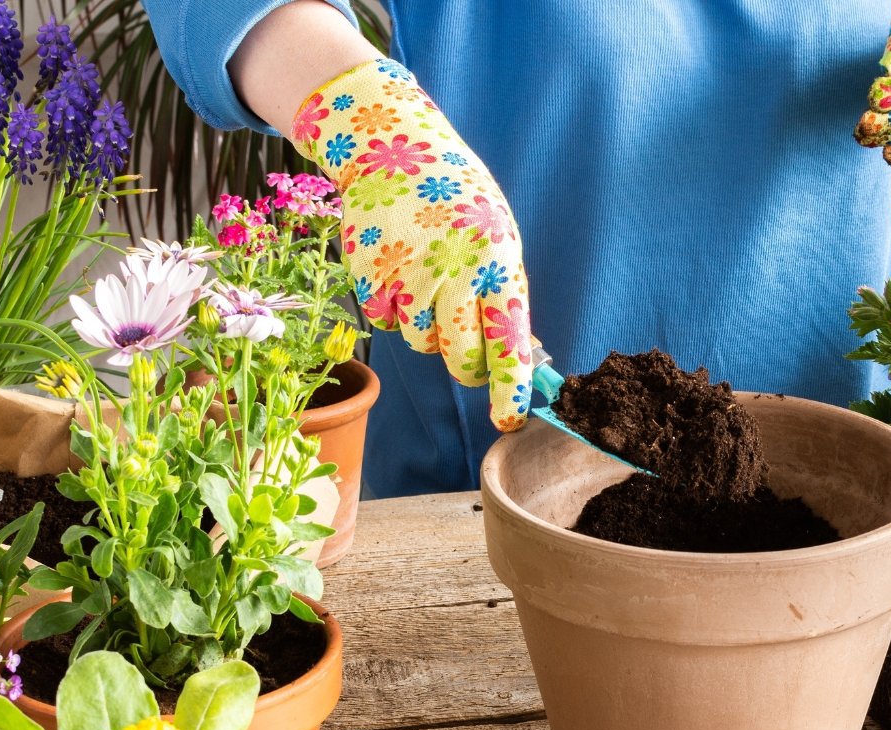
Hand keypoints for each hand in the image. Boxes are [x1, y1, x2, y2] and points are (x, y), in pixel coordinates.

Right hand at [290, 59, 532, 431]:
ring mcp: (409, 277)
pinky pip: (388, 324)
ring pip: (422, 343)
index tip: (510, 419)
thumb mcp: (497, 237)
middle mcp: (454, 273)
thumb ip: (504, 295)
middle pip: (460, 358)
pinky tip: (399, 269)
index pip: (507, 342)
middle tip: (466, 354)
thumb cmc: (459, 204)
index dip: (509, 388)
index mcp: (497, 262)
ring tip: (429, 279)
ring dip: (428, 328)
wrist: (395, 150)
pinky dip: (395, 309)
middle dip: (466, 367)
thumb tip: (519, 360)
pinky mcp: (371, 279)